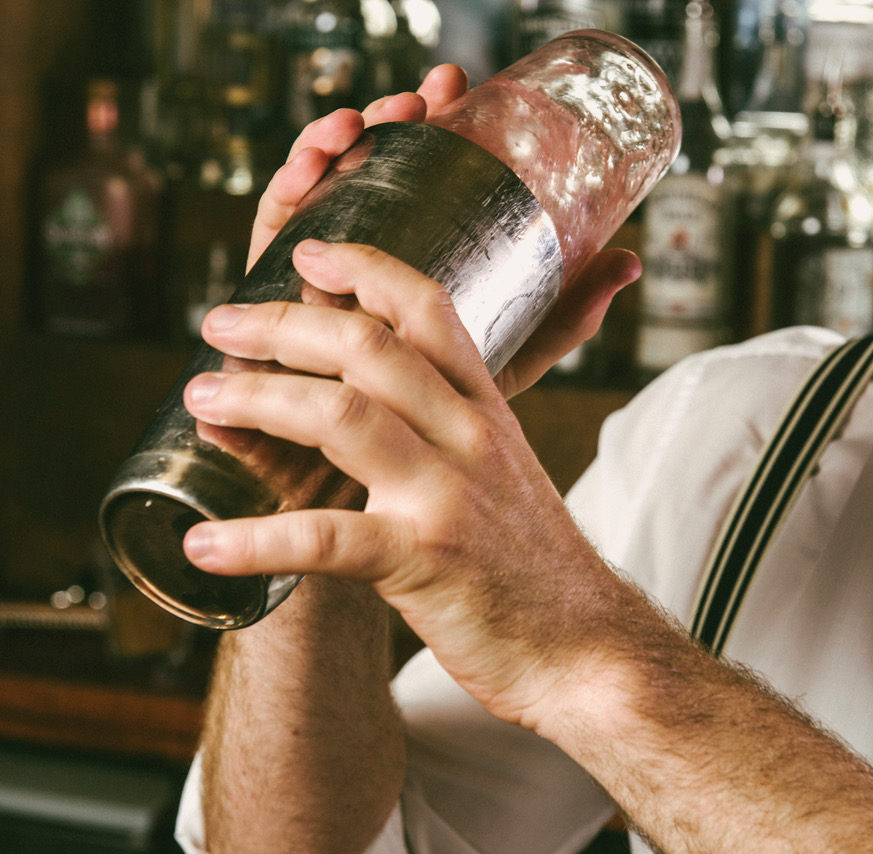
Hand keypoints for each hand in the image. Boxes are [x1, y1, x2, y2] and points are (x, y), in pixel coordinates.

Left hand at [183, 241, 633, 724]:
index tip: (306, 252)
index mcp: (486, 412)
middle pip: (368, 349)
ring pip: (342, 417)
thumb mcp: (505, 471)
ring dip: (258, 399)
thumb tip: (378, 394)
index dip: (363, 270)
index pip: (428, 311)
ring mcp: (447, 496)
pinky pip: (326, 537)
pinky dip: (257, 539)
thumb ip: (452, 427)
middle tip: (219, 323)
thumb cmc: (533, 563)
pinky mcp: (422, 561)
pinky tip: (205, 545)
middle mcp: (469, 439)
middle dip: (281, 326)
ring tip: (201, 398)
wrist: (583, 645)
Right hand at [249, 64, 640, 398]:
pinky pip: (270, 235)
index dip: (436, 125)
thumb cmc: (441, 429)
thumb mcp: (508, 362)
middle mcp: (365, 254)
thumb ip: (561, 319)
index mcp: (415, 254)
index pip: (422, 173)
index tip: (458, 87)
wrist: (375, 497)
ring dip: (338, 141)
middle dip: (392, 122)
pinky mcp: (273, 297)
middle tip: (422, 101)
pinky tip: (310, 170)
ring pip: (324, 189)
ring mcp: (318, 270)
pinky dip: (285, 192)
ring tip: (363, 123)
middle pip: (373, 169)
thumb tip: (630, 260)